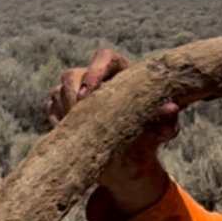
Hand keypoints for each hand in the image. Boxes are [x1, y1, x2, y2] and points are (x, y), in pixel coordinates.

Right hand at [46, 48, 178, 220]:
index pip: (104, 57)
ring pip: (58, 90)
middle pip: (73, 73)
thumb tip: (171, 108)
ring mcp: (75, 92)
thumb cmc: (148, 140)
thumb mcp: (161, 131)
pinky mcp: (60, 107)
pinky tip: (72, 135)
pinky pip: (50, 108)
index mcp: (122, 74)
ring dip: (66, 109)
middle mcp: (95, 78)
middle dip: (73, 93)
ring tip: (81, 129)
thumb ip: (167, 119)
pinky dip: (57, 120)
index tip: (91, 91)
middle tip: (78, 114)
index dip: (95, 69)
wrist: (127, 163)